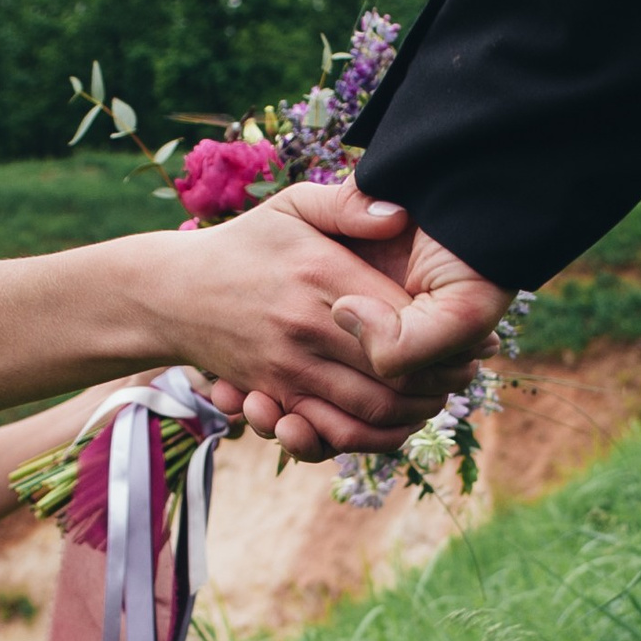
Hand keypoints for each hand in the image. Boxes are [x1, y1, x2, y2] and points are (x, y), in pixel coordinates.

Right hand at [166, 184, 453, 454]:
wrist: (169, 295)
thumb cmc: (243, 245)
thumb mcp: (290, 206)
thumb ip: (348, 204)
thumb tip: (403, 214)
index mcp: (319, 274)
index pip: (402, 316)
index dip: (446, 333)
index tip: (471, 333)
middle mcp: (306, 325)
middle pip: (397, 370)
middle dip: (442, 377)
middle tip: (466, 371)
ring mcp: (288, 367)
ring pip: (372, 409)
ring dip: (415, 411)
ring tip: (436, 396)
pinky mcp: (274, 395)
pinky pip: (334, 432)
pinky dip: (372, 436)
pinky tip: (394, 420)